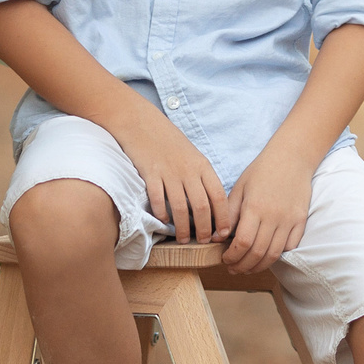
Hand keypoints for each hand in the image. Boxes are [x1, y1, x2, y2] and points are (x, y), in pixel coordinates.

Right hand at [116, 116, 232, 244]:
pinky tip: (163, 221)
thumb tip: (210, 203)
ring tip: (184, 240)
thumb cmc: (168, 140)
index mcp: (202, 165)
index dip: (223, 218)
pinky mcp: (150, 174)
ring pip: (180, 208)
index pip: (219, 196)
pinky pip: (158, 199)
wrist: (140, 122)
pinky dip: (161, 213)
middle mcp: (188, 170)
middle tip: (204, 242)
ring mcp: (169, 172)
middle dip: (204, 229)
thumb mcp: (192, 155)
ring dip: (183, 228)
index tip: (223, 233)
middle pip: (202, 207)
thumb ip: (201, 176)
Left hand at [221, 146, 312, 272]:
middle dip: (243, 266)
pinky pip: (290, 247)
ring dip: (259, 266)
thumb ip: (228, 214)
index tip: (225, 258)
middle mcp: (273, 217)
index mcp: (254, 208)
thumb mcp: (239, 188)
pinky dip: (278, 256)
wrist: (292, 157)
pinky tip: (267, 256)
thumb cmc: (262, 171)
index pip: (242, 243)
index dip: (232, 256)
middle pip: (257, 253)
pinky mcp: (300, 221)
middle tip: (233, 268)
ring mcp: (289, 220)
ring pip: (274, 254)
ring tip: (248, 268)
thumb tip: (216, 238)